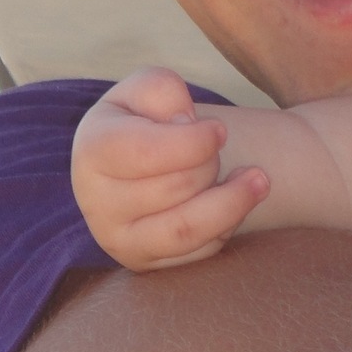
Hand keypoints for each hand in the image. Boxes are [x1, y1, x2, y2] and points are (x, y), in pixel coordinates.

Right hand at [70, 67, 269, 271]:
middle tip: (218, 148)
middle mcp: (96, 202)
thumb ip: (163, 91)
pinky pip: (198, 253)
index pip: (147, 153)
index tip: (220, 130)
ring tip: (258, 179)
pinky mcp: (144, 262)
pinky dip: (226, 225)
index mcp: (92, 149)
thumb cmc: (148, 117)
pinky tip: (234, 201)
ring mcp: (118, 239)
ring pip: (187, 229)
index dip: (194, 141)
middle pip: (176, 186)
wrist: (140, 160)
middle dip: (210, 162)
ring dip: (233, 201)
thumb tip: (183, 123)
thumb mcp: (150, 88)